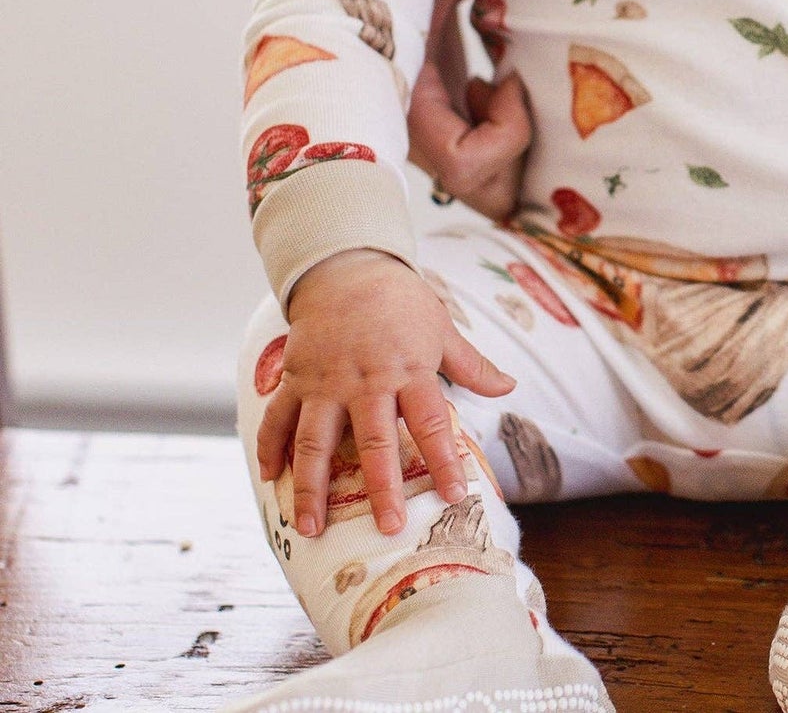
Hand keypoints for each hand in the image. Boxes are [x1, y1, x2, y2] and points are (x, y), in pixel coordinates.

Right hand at [258, 249, 514, 537]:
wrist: (348, 267)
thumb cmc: (401, 301)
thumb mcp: (442, 328)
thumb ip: (472, 365)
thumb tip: (509, 387)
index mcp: (409, 371)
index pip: (432, 423)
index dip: (446, 461)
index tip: (457, 495)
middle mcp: (366, 382)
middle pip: (375, 442)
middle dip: (382, 488)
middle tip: (389, 528)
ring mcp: (327, 383)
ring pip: (317, 442)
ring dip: (313, 487)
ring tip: (311, 527)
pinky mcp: (296, 378)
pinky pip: (279, 418)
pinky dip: (270, 448)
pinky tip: (270, 480)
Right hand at [407, 0, 532, 217]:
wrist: (342, 6)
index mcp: (416, 111)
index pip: (467, 166)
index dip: (504, 134)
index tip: (500, 74)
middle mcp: (424, 139)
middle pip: (486, 193)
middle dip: (512, 152)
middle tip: (505, 85)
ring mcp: (433, 141)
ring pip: (488, 186)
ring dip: (505, 141)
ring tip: (497, 85)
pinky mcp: (442, 133)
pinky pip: (480, 162)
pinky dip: (494, 131)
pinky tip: (483, 87)